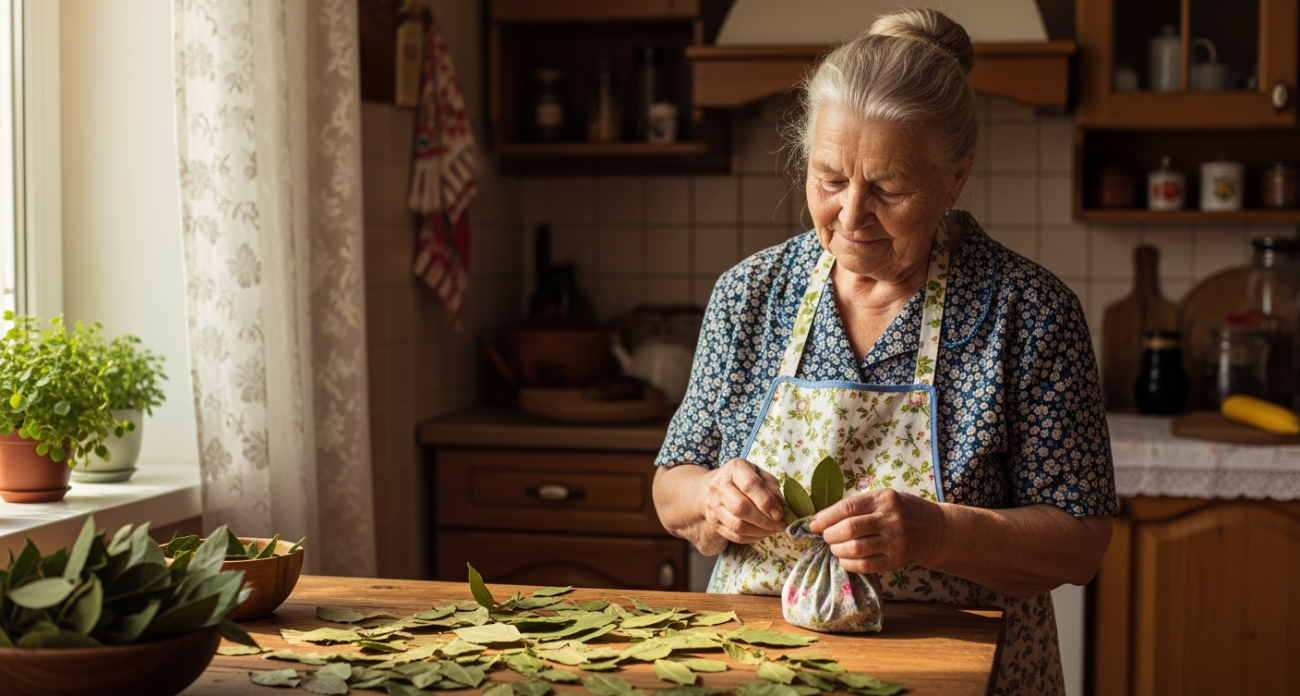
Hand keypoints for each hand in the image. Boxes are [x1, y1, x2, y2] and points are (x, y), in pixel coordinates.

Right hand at [699, 458, 786, 550]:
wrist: (717, 486)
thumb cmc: (746, 479)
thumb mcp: (762, 475)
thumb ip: (772, 490)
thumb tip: (783, 511)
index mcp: (735, 469)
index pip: (750, 485)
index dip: (766, 501)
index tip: (780, 514)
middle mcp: (719, 486)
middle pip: (740, 508)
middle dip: (764, 520)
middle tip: (781, 525)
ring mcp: (713, 505)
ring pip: (737, 526)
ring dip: (760, 531)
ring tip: (773, 530)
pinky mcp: (714, 522)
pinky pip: (734, 536)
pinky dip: (752, 538)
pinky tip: (762, 534)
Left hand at [808, 488, 945, 573]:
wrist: (936, 531)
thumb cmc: (904, 511)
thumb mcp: (886, 498)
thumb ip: (860, 505)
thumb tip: (823, 517)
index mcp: (885, 499)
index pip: (847, 507)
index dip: (825, 517)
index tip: (813, 524)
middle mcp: (891, 519)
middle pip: (849, 529)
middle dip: (829, 535)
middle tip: (825, 537)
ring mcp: (895, 541)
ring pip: (855, 548)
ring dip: (837, 549)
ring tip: (834, 547)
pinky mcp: (897, 561)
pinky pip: (866, 565)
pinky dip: (849, 564)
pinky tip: (844, 559)